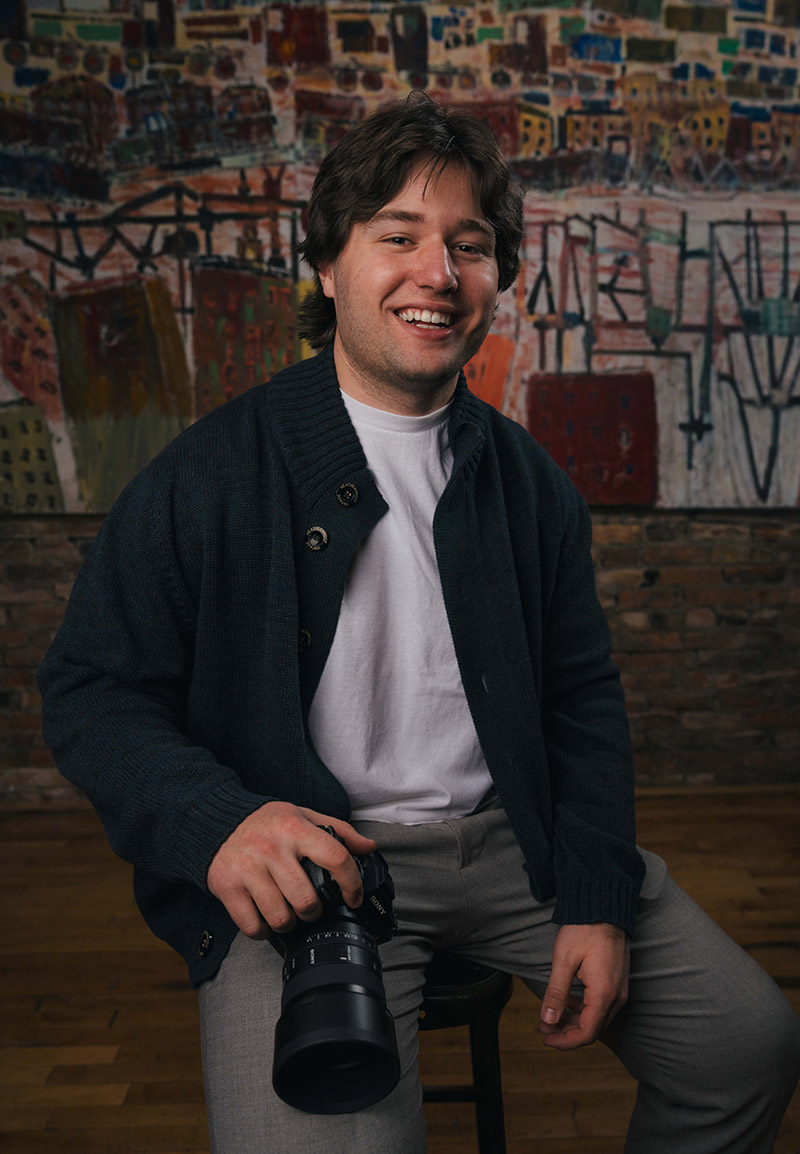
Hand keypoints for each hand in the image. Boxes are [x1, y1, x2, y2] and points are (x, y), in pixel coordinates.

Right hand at [206, 801, 377, 939]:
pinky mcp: (228, 888)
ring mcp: (248, 870)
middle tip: (311, 906)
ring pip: (281, 918)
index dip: (352, 884)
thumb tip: (369, 847)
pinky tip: (265, 917)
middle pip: (307, 900)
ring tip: (287, 912)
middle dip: (314, 911)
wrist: (215, 821)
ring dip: (288, 923)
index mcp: (295, 829)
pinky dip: (262, 931)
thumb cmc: (264, 822)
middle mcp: (272, 849)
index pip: (336, 858)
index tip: (353, 897)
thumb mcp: (302, 816)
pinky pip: (253, 927)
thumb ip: (338, 830)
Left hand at [539, 923, 629, 1050]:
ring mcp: (620, 990)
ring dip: (574, 1021)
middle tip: (543, 1026)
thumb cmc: (584, 929)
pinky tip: (567, 1002)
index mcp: (604, 993)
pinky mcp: (618, 983)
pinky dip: (584, 1010)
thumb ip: (556, 993)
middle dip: (566, 1032)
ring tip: (551, 1016)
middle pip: (593, 1029)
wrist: (605, 907)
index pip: (587, 1033)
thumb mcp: (564, 960)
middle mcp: (617, 997)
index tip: (545, 1037)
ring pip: (597, 1019)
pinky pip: (602, 1006)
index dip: (565, 1041)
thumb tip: (548, 1020)